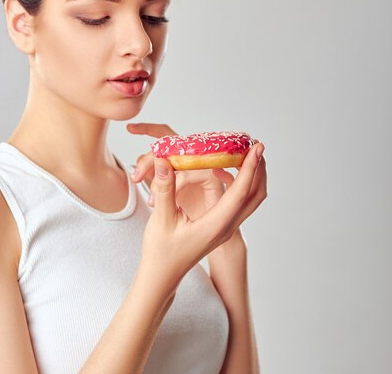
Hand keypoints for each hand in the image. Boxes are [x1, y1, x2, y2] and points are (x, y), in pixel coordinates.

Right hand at [127, 122, 265, 251]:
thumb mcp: (161, 218)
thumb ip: (165, 188)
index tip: (256, 147)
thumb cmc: (161, 251)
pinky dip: (241, 184)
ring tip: (246, 153)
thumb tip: (164, 160)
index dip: (249, 167)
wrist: (162, 275)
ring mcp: (226, 227)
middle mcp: (227, 226)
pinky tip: (223, 171)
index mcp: (217, 225)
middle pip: (256, 195)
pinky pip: (239, 202)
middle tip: (256, 146)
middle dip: (259, 169)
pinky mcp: (221, 226)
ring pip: (251, 199)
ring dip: (253, 176)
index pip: (240, 191)